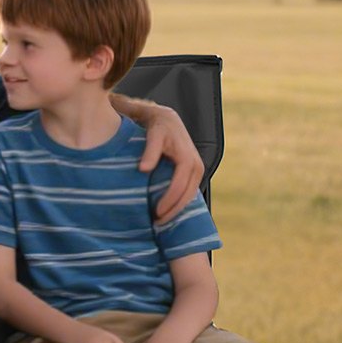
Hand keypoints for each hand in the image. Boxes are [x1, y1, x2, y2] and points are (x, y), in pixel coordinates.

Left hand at [136, 104, 203, 222]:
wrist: (166, 118)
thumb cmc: (157, 127)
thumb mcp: (153, 135)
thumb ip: (149, 151)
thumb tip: (144, 169)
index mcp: (187, 160)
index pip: (179, 187)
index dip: (169, 202)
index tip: (156, 214)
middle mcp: (196, 165)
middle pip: (187, 195)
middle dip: (174, 211)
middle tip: (158, 224)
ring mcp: (197, 169)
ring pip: (190, 195)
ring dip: (177, 210)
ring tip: (162, 221)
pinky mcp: (193, 172)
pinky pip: (188, 191)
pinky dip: (179, 202)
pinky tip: (168, 211)